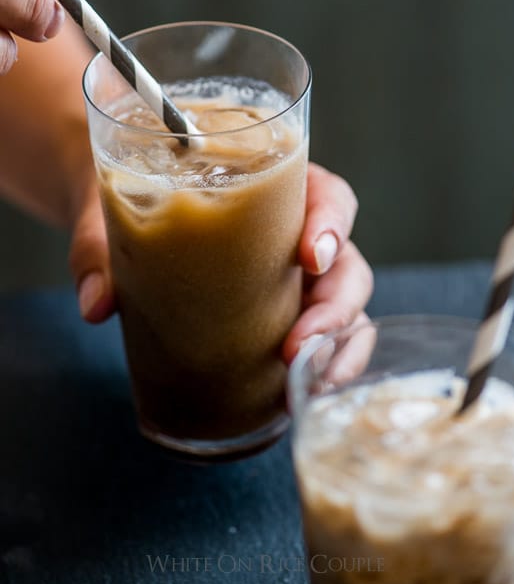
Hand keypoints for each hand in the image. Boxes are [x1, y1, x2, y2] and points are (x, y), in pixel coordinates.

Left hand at [69, 163, 373, 361]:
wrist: (120, 218)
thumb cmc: (134, 197)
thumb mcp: (113, 209)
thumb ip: (100, 247)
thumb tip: (97, 304)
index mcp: (276, 187)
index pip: (328, 196)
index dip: (332, 224)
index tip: (310, 256)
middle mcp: (295, 234)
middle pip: (346, 265)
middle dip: (336, 308)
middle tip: (300, 345)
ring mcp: (293, 280)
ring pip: (343, 309)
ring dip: (337, 350)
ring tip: (303, 385)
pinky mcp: (282, 315)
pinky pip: (320, 340)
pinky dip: (322, 368)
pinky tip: (297, 395)